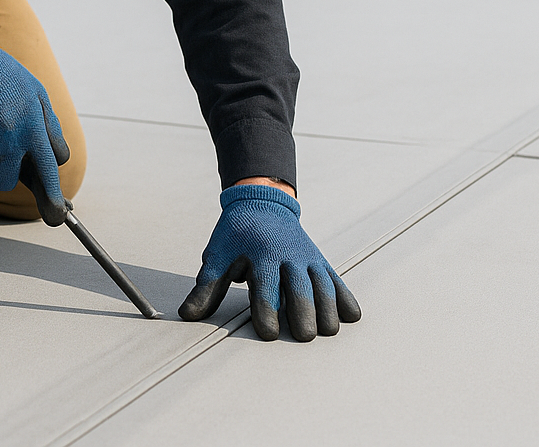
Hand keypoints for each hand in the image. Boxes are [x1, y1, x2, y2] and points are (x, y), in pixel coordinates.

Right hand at [0, 17, 70, 223]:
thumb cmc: (1, 73)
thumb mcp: (36, 92)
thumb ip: (49, 126)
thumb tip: (57, 157)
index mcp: (33, 128)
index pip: (48, 172)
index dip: (52, 196)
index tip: (55, 214)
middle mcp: (9, 142)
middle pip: (6, 181)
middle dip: (3, 171)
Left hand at [179, 184, 361, 341]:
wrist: (262, 201)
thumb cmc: (237, 233)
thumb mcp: (218, 254)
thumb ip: (206, 287)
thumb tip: (188, 315)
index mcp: (261, 254)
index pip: (265, 289)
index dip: (267, 313)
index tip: (268, 334)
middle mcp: (288, 255)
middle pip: (301, 288)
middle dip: (304, 314)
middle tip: (304, 337)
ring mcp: (307, 257)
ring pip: (323, 285)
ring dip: (328, 309)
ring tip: (327, 331)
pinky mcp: (319, 260)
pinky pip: (336, 279)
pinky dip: (346, 297)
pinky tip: (350, 317)